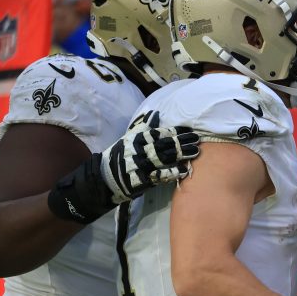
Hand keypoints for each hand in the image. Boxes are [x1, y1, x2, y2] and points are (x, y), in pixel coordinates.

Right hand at [48, 114, 199, 223]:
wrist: (98, 181)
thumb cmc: (116, 160)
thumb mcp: (127, 141)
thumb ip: (143, 130)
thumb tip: (155, 115)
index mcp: (134, 140)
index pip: (158, 132)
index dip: (175, 131)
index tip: (189, 129)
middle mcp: (137, 151)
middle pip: (163, 144)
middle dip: (182, 141)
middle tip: (198, 139)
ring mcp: (138, 165)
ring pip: (163, 158)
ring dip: (180, 155)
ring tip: (196, 152)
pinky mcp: (139, 180)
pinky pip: (157, 176)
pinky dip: (170, 173)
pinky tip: (183, 171)